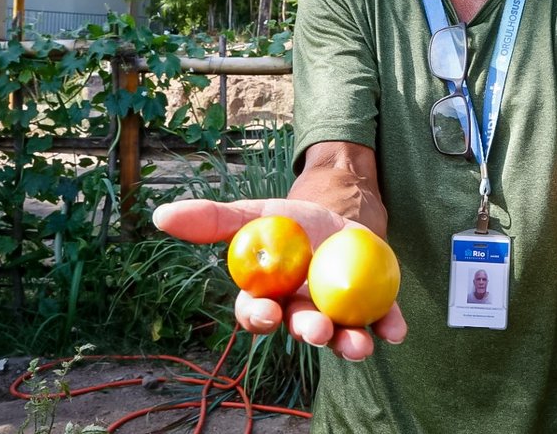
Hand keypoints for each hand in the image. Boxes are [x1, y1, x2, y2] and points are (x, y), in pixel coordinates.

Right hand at [152, 198, 407, 360]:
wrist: (340, 211)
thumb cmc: (290, 223)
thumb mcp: (256, 214)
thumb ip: (214, 220)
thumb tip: (161, 214)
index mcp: (270, 296)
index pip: (257, 314)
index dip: (259, 316)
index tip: (265, 312)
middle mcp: (301, 313)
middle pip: (300, 328)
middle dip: (308, 332)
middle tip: (316, 331)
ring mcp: (338, 313)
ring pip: (340, 334)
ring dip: (348, 343)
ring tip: (359, 346)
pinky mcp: (373, 306)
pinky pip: (382, 320)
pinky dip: (389, 326)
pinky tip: (395, 332)